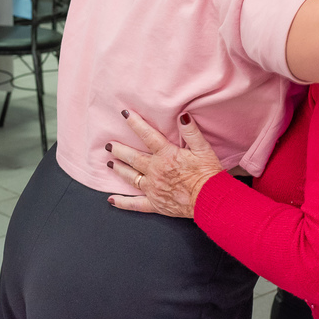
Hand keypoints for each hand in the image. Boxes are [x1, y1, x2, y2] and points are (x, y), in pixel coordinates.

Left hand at [106, 111, 223, 217]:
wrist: (210, 200)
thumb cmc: (207, 175)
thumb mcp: (203, 149)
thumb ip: (191, 132)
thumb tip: (182, 116)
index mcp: (166, 156)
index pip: (147, 136)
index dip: (136, 123)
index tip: (125, 114)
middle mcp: (155, 171)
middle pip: (133, 158)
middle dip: (119, 150)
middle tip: (109, 145)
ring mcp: (152, 188)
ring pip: (130, 177)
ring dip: (119, 169)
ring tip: (110, 163)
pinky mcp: (155, 204)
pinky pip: (135, 204)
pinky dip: (122, 202)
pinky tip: (111, 200)